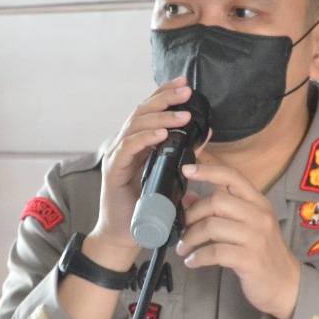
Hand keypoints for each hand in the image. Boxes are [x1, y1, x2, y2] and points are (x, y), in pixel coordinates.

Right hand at [86, 77, 195, 266]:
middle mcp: (125, 144)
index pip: (150, 110)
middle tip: (187, 91)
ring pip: (135, 126)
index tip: (185, 83)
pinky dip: (144, 139)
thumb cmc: (146, 206)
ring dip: (160, 118)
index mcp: (137, 142)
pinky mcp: (113, 171)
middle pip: (142, 111)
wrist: (125, 235)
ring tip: (182, 115)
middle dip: (165, 99)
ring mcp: (117, 156)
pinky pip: (128, 149)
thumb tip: (205, 134)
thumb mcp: (170, 175)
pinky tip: (160, 135)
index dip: (165, 94)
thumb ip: (184, 154)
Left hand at [175, 162, 301, 318]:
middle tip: (183, 228)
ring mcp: (256, 237)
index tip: (187, 170)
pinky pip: (215, 252)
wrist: (287, 284)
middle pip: (216, 201)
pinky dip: (198, 257)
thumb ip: (219, 210)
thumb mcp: (246, 226)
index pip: (233, 176)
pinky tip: (192, 261)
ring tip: (183, 248)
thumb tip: (188, 198)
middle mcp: (259, 215)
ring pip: (212, 226)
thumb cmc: (263, 252)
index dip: (208, 171)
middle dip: (192, 214)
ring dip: (190, 237)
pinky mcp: (250, 259)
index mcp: (258, 202)